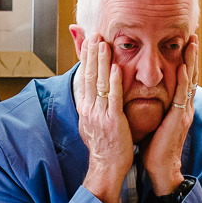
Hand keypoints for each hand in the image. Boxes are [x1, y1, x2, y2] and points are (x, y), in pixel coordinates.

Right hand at [75, 34, 133, 202]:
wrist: (106, 167)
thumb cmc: (104, 147)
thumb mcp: (92, 124)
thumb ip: (93, 107)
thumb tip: (90, 96)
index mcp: (85, 109)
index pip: (84, 79)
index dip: (86, 60)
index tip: (89, 43)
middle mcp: (89, 109)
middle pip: (89, 77)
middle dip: (91, 54)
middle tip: (95, 35)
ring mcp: (99, 114)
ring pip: (99, 83)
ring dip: (101, 61)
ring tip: (103, 43)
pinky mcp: (112, 120)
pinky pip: (113, 97)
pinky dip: (114, 81)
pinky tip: (116, 67)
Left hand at [142, 36, 199, 195]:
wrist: (160, 167)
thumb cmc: (153, 146)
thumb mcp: (152, 120)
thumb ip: (152, 107)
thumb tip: (140, 94)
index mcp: (177, 107)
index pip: (182, 79)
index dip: (184, 61)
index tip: (184, 43)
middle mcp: (184, 106)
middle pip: (190, 75)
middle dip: (192, 56)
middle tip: (193, 35)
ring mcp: (184, 112)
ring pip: (190, 81)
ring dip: (192, 61)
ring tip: (193, 43)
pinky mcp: (180, 119)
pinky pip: (182, 95)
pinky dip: (185, 80)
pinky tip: (184, 67)